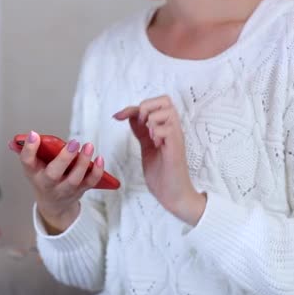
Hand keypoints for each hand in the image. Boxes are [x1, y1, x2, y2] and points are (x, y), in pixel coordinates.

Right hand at [8, 131, 104, 234]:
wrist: (53, 205)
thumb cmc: (43, 178)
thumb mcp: (33, 166)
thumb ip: (31, 150)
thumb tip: (27, 136)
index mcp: (33, 172)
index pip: (27, 161)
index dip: (29, 148)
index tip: (34, 135)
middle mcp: (47, 183)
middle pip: (53, 174)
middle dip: (64, 158)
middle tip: (74, 143)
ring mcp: (64, 189)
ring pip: (74, 179)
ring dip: (83, 162)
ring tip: (88, 146)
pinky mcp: (80, 191)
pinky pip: (90, 183)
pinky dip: (96, 172)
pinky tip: (99, 158)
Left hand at [113, 95, 206, 224]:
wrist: (173, 194)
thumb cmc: (162, 173)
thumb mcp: (147, 147)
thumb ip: (141, 131)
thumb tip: (131, 116)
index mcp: (165, 128)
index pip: (154, 103)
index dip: (133, 107)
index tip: (118, 116)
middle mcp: (173, 129)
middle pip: (165, 100)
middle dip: (146, 107)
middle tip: (140, 124)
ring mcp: (176, 138)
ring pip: (167, 111)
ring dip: (152, 120)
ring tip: (149, 136)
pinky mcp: (176, 148)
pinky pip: (168, 129)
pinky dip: (157, 133)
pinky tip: (155, 144)